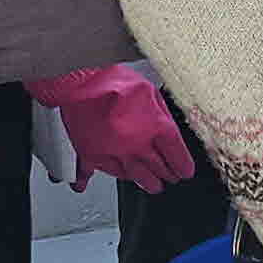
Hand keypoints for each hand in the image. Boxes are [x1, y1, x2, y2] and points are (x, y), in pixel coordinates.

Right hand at [31, 67, 192, 192]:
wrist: (77, 79)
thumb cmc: (113, 79)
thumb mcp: (151, 92)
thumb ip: (162, 115)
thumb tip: (169, 135)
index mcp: (155, 127)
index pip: (177, 157)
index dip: (184, 167)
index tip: (185, 171)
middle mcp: (136, 144)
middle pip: (159, 170)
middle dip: (167, 175)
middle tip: (170, 176)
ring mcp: (113, 152)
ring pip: (135, 177)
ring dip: (146, 182)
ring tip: (152, 184)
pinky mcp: (91, 155)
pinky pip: (102, 173)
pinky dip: (107, 176)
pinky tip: (108, 180)